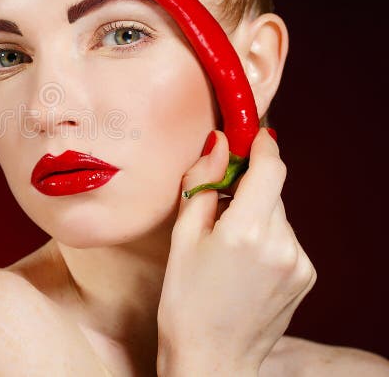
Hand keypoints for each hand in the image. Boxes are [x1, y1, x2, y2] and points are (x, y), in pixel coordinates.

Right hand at [156, 128, 316, 375]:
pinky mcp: (306, 276)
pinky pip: (286, 239)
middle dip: (248, 186)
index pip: (271, 167)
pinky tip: (244, 262)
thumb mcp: (182, 237)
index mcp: (247, 231)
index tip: (250, 134)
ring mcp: (299, 262)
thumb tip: (218, 144)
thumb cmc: (185, 300)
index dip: (262, 145)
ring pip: (278, 215)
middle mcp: (282, 243)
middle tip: (218, 200)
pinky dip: (267, 237)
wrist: (212, 358)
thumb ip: (201, 184)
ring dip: (257, 214)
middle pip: (271, 190)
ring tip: (227, 244)